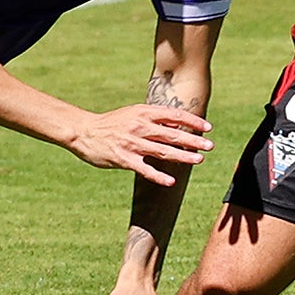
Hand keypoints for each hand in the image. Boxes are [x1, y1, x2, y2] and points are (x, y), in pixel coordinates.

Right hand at [68, 104, 211, 185]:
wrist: (84, 131)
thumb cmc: (112, 123)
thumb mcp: (133, 113)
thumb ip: (154, 119)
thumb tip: (178, 125)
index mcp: (144, 113)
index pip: (174, 115)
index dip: (193, 121)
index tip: (208, 128)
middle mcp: (140, 126)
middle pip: (172, 134)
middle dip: (193, 140)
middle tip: (210, 146)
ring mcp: (132, 143)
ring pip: (162, 151)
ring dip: (182, 156)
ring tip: (198, 160)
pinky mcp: (123, 159)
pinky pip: (144, 169)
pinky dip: (158, 175)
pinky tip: (171, 181)